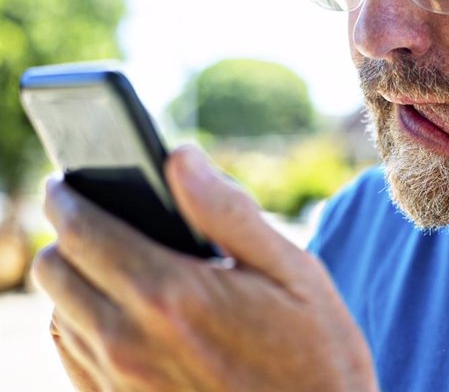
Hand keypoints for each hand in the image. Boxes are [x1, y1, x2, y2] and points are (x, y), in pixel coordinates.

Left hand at [33, 146, 376, 391]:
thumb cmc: (315, 353)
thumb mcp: (292, 272)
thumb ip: (228, 211)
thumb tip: (181, 157)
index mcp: (172, 294)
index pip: (81, 229)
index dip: (67, 196)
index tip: (68, 182)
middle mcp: (131, 342)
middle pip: (55, 269)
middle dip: (67, 234)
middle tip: (95, 218)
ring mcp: (120, 384)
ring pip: (56, 312)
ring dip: (75, 279)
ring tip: (116, 264)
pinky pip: (70, 355)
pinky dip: (80, 322)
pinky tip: (120, 312)